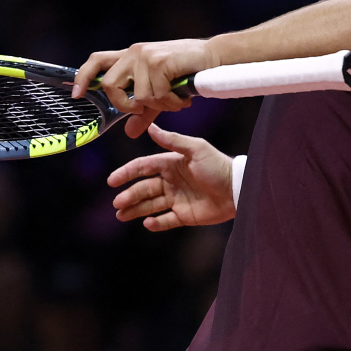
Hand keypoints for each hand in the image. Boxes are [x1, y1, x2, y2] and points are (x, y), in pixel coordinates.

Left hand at [72, 38, 219, 132]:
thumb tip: (129, 133)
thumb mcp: (160, 93)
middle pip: (109, 84)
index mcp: (130, 56)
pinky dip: (171, 103)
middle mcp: (134, 53)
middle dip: (124, 105)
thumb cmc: (187, 72)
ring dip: (160, 106)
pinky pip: (157, 95)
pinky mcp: (160, 62)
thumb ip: (143, 111)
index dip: (83, 77)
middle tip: (144, 109)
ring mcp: (146, 56)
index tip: (76, 94)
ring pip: (139, 96)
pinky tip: (183, 99)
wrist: (214, 57)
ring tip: (176, 102)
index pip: (96, 61)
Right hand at [107, 123, 236, 230]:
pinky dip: (156, 223)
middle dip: (129, 196)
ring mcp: (177, 199)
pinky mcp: (185, 215)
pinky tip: (147, 223)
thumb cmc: (218, 166)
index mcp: (172, 164)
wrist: (239, 189)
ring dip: (135, 209)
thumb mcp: (196, 149)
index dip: (127, 173)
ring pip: (150, 205)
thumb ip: (173, 141)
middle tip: (117, 204)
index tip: (112, 180)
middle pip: (144, 188)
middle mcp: (172, 181)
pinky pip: (166, 220)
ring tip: (121, 215)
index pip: (143, 167)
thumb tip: (150, 128)